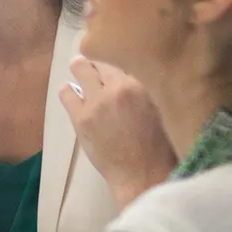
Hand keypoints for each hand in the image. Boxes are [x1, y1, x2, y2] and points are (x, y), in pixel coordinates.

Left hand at [60, 56, 176, 206]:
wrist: (146, 177)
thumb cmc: (164, 147)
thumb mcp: (166, 108)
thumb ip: (152, 86)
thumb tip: (141, 67)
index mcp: (148, 83)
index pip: (127, 54)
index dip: (123, 55)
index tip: (122, 57)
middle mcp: (122, 87)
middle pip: (104, 58)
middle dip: (102, 62)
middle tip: (102, 70)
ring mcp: (99, 101)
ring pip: (80, 67)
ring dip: (82, 70)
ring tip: (85, 76)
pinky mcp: (81, 117)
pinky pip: (65, 91)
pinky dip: (69, 91)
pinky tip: (75, 97)